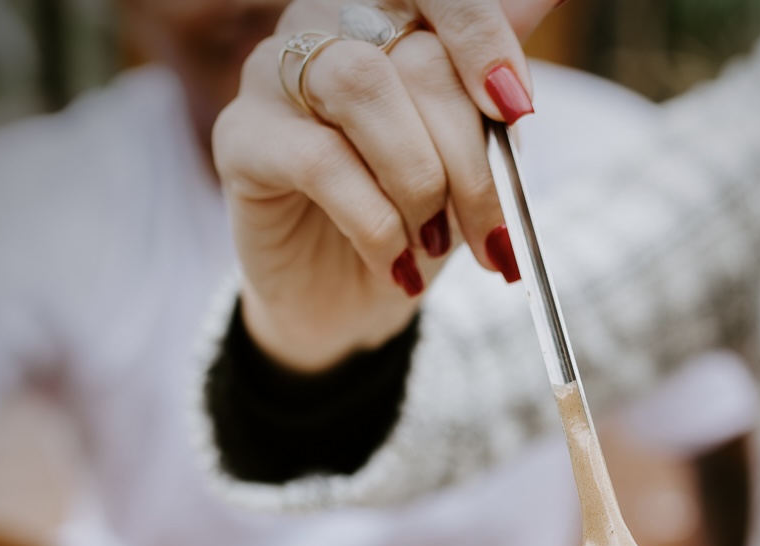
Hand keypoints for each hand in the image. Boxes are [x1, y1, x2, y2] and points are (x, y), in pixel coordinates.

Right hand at [212, 0, 560, 370]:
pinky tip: (395, 264)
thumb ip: (493, 82)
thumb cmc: (412, 220)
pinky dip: (376, 223)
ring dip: (418, 182)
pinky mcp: (242, 138)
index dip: (483, 39)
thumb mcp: (468, 158)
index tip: (517, 110)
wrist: (343, 303)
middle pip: (416, 57)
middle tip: (491, 238)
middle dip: (469, 162)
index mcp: (386, 12)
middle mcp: (324, 22)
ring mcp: (273, 73)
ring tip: (433, 243)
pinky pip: (320, 161)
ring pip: (363, 88)